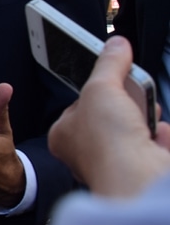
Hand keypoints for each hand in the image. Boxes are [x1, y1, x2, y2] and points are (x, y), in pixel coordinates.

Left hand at [48, 36, 169, 196]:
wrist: (137, 179)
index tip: (106, 77)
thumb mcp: (101, 86)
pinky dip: (160, 137)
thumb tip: (116, 45)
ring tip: (149, 108)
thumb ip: (109, 63)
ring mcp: (118, 165)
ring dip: (145, 117)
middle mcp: (88, 154)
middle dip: (125, 102)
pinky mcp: (143, 173)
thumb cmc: (106, 143)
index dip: (92, 90)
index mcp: (65, 136)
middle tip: (131, 90)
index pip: (77, 106)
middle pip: (109, 117)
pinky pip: (154, 149)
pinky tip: (160, 131)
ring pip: (133, 132)